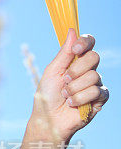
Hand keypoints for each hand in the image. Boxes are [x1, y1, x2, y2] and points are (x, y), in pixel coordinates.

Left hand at [29, 28, 109, 143]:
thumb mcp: (52, 71)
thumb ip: (64, 53)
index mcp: (75, 61)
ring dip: (74, 88)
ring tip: (65, 96)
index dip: (85, 42)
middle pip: (94, 57)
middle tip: (64, 80)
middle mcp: (88, 70)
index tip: (75, 49)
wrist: (48, 118)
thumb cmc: (47, 95)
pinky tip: (72, 104)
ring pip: (94, 76)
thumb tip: (72, 30)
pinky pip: (97, 91)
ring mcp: (95, 84)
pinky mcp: (100, 98)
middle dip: (75, 70)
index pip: (88, 43)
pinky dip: (80, 98)